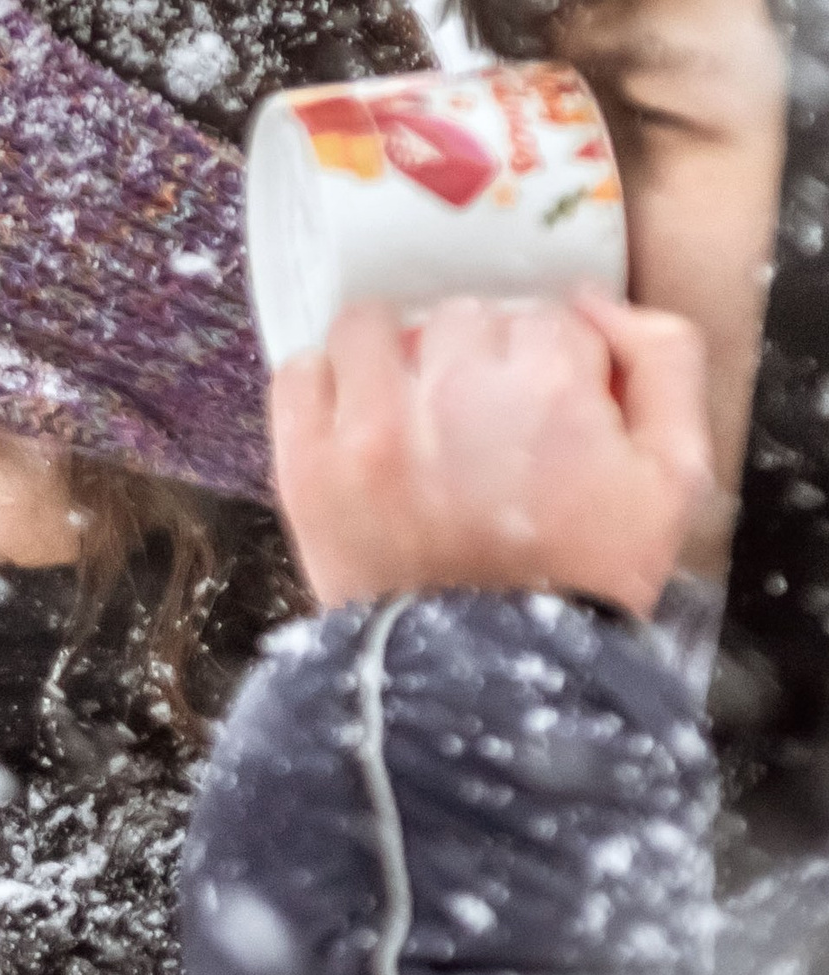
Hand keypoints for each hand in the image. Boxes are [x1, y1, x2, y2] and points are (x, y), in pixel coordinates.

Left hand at [272, 293, 713, 620]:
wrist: (484, 675)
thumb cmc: (583, 579)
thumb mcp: (676, 476)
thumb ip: (664, 361)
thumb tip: (590, 299)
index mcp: (550, 381)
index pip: (546, 317)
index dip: (549, 364)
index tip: (542, 414)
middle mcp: (454, 387)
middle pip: (462, 318)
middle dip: (477, 360)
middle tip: (481, 426)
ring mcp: (370, 425)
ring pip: (371, 328)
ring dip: (393, 355)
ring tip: (410, 410)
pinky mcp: (307, 464)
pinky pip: (299, 376)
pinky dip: (323, 386)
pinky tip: (353, 422)